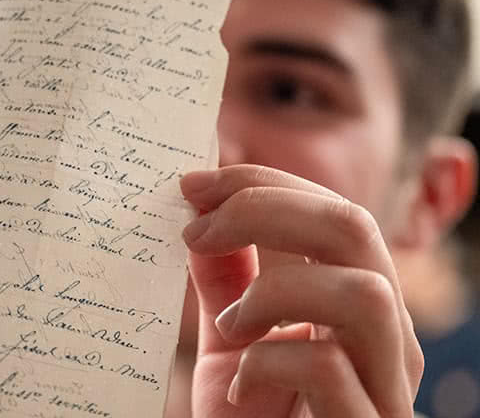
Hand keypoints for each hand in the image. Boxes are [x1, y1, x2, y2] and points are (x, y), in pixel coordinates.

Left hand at [181, 165, 422, 416]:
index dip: (263, 183)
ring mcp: (383, 385)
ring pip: (363, 292)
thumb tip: (198, 213)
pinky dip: (268, 360)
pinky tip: (240, 386)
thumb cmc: (251, 416)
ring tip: (226, 324)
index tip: (194, 183)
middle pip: (353, 227)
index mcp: (354, 302)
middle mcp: (384, 336)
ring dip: (274, 291)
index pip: (330, 210)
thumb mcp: (230, 340)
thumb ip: (224, 280)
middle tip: (193, 224)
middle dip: (263, 207)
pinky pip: (327, 368)